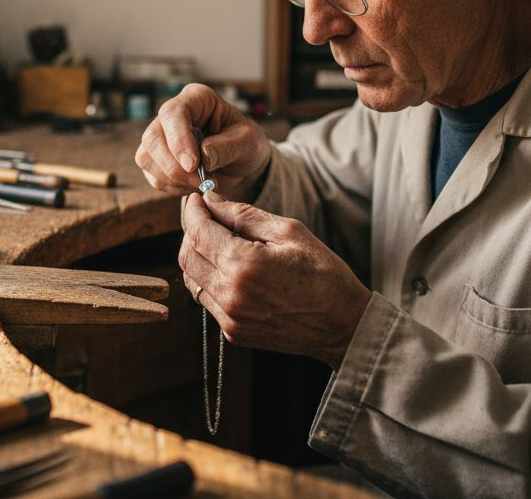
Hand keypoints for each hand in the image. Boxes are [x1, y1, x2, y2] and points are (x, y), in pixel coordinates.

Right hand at [134, 84, 272, 201]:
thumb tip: (204, 156)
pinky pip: (151, 176)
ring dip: (172, 179)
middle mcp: (172, 115)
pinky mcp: (155, 159)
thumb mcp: (248, 143)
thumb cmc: (245, 144)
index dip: (178, 139)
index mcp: (196, 99)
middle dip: (173, 166)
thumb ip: (228, 147)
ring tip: (201, 183)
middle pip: (153, 137)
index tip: (193, 164)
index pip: (173, 113)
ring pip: (146, 158)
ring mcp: (160, 136)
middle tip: (199, 181)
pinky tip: (192, 185)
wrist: (240, 163)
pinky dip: (171, 187)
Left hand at [179, 192, 370, 368]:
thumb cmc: (323, 274)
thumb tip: (211, 202)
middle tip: (206, 217)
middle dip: (191, 231)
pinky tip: (228, 268)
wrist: (343, 325)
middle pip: (187, 255)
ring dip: (197, 256)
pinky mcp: (233, 331)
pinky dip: (208, 279)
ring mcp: (229, 317)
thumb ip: (243, 215)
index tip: (197, 199)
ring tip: (217, 241)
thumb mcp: (289, 232)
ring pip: (191, 278)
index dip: (193, 211)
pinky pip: (206, 299)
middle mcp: (229, 293)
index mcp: (243, 264)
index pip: (198, 231)